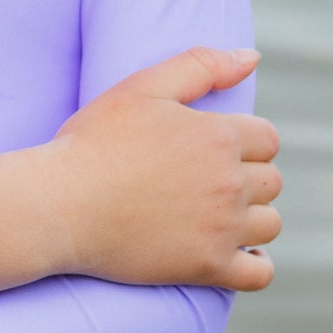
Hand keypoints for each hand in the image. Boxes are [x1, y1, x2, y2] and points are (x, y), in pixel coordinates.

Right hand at [50, 49, 280, 290]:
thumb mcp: (143, 87)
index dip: (246, 141)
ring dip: (253, 219)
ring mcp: (222, 228)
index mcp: (219, 136)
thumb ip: (202, 65)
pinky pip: (259, 275)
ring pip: (270, 224)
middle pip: (271, 181)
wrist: (61, 204)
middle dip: (249, 178)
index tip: (216, 149)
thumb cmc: (95, 142)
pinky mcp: (207, 267)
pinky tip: (239, 256)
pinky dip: (257, 266)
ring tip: (220, 216)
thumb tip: (252, 58)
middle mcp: (229, 183)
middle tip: (210, 181)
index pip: (268, 139)